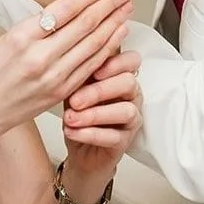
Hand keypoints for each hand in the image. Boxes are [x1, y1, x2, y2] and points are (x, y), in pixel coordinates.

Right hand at [0, 0, 133, 141]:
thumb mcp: (6, 38)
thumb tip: (69, 8)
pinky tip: (118, 33)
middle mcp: (40, 57)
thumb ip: (37, 25)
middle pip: (85, 25)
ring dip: (114, 24)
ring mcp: (54, 77)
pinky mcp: (62, 92)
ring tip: (127, 8)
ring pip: (93, 45)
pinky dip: (107, 47)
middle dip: (109, 4)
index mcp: (22, 37)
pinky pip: (91, 66)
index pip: (65, 9)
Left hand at [61, 49, 142, 189]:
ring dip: (95, 114)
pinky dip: (90, 134)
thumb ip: (79, 73)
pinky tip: (73, 131)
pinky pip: (113, 136)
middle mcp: (130, 96)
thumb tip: (72, 55)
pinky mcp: (125, 141)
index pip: (131, 60)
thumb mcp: (75, 88)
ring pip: (125, 111)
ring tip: (72, 118)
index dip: (117, 62)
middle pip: (129, 83)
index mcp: (120, 76)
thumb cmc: (79, 113)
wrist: (78, 147)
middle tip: (75, 100)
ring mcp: (131, 119)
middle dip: (99, 90)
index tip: (94, 71)